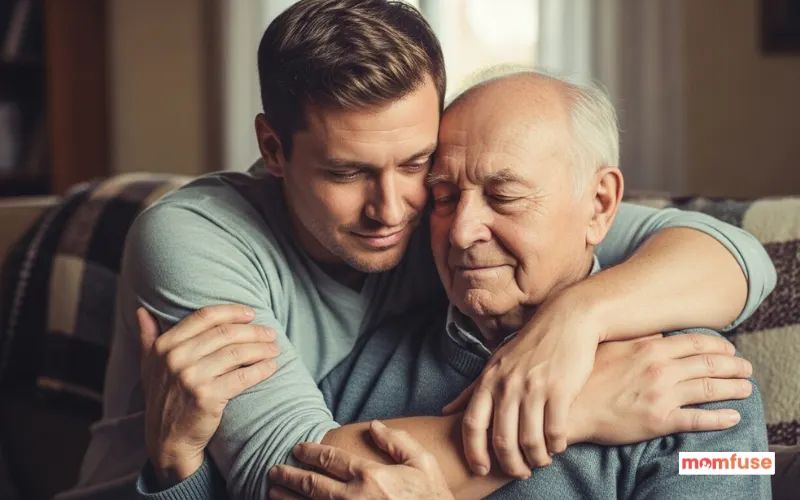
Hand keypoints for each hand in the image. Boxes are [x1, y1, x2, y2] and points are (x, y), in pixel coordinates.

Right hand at [138, 305, 279, 485]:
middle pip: (225, 334)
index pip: (204, 317)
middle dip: (253, 331)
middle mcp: (175, 359)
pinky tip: (272, 367)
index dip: (232, 312)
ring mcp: (191, 378)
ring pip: (237, 353)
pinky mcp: (208, 397)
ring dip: (261, 348)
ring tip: (274, 348)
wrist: (168, 441)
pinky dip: (261, 370)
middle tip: (270, 332)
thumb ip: (147, 337)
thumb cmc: (163, 398)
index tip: (251, 313)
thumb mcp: (148, 366)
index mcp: (164, 346)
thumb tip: (141, 310)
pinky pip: (242, 377)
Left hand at [268, 421, 453, 499]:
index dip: (310, 452)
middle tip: (275, 470)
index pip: (331, 459)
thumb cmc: (432, 497)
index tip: (298, 448)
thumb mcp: (423, 464)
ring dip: (287, 498)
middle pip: (312, 484)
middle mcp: (355, 498)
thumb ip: (398, 442)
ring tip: (272, 490)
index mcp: (371, 476)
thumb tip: (373, 426)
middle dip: (290, 475)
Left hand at [443, 290, 600, 476]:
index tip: (481, 469)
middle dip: (510, 464)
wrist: (567, 319)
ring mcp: (533, 387)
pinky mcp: (560, 390)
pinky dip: (556, 445)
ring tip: (540, 460)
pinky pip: (555, 431)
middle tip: (519, 472)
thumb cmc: (529, 345)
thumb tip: (444, 411)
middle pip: (501, 440)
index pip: (471, 424)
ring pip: (530, 441)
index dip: (474, 452)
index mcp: (489, 380)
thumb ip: (471, 390)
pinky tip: (558, 445)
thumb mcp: (495, 363)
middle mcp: (507, 385)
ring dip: (536, 458)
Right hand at [570, 332, 753, 444]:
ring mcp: (662, 395)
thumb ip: (636, 339)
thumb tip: (654, 332)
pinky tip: (733, 417)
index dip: (717, 347)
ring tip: (746, 389)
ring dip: (733, 388)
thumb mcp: (609, 347)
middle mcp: (660, 369)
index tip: (729, 350)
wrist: (570, 408)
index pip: (694, 343)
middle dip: (733, 366)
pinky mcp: (659, 420)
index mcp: (649, 349)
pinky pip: (698, 419)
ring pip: (709, 389)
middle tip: (746, 368)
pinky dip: (720, 418)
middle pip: (709, 364)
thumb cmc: (585, 377)